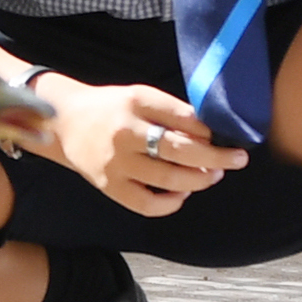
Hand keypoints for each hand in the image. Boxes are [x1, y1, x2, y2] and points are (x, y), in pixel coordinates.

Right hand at [36, 76, 243, 215]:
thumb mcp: (141, 97)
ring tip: (213, 175)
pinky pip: (147, 204)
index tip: (224, 136)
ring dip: (200, 180)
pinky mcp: (108, 186)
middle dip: (217, 157)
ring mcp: (115, 163)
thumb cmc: (112, 109)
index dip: (210, 131)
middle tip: (237, 159)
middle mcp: (124, 133)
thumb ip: (173, 112)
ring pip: (169, 179)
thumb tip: (211, 134)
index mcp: (135, 103)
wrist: (64, 123)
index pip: (184, 118)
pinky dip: (171, 202)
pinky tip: (181, 193)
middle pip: (180, 150)